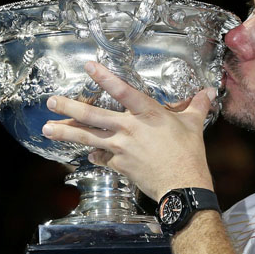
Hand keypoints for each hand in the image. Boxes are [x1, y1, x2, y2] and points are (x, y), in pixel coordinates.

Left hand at [42, 61, 215, 200]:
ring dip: (65, 132)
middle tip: (50, 101)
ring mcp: (121, 148)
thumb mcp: (193, 125)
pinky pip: (101, 158)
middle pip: (92, 115)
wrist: (182, 186)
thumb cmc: (189, 154)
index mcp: (148, 114)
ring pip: (87, 137)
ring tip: (46, 128)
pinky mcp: (119, 165)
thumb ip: (196, 106)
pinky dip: (93, 156)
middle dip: (68, 107)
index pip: (122, 91)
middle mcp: (129, 128)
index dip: (104, 77)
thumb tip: (208, 92)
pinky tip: (86, 154)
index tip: (88, 66)